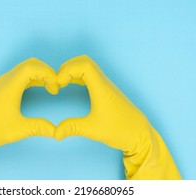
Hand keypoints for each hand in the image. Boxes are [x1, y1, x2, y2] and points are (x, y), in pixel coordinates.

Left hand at [0, 58, 58, 179]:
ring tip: (51, 88)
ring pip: (26, 68)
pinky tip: (40, 88)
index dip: (48, 73)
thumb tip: (57, 131)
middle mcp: (7, 79)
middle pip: (31, 63)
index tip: (58, 86)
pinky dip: (33, 77)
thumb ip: (38, 128)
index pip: (33, 67)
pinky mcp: (3, 86)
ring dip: (40, 74)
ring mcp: (4, 81)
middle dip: (47, 71)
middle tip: (56, 86)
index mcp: (10, 85)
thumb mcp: (17, 130)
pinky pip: (21, 74)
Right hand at [54, 55, 180, 179]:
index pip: (84, 65)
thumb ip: (73, 128)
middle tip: (58, 82)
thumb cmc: (121, 130)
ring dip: (73, 70)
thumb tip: (55, 132)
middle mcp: (104, 83)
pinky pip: (90, 75)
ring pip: (88, 66)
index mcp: (101, 88)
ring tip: (62, 83)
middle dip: (67, 67)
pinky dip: (78, 76)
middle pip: (84, 61)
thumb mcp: (94, 130)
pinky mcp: (106, 90)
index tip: (59, 84)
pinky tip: (71, 85)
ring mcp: (106, 85)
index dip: (67, 70)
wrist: (140, 134)